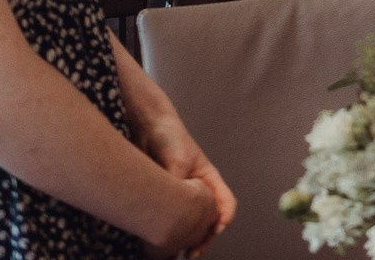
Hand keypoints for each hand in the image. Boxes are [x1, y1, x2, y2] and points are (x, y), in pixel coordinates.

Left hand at [135, 109, 235, 254]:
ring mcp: (180, 196)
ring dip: (187, 240)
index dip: (224, 218)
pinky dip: (167, 235)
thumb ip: (178, 184)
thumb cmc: (170, 138)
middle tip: (193, 253)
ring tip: (179, 254)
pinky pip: (169, 221)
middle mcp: (197, 191)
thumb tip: (172, 212)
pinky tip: (159, 245)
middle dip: (205, 239)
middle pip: (209, 220)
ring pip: (190, 224)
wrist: (148, 127)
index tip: (216, 230)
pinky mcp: (162, 199)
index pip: (226, 204)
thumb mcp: (179, 161)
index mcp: (209, 180)